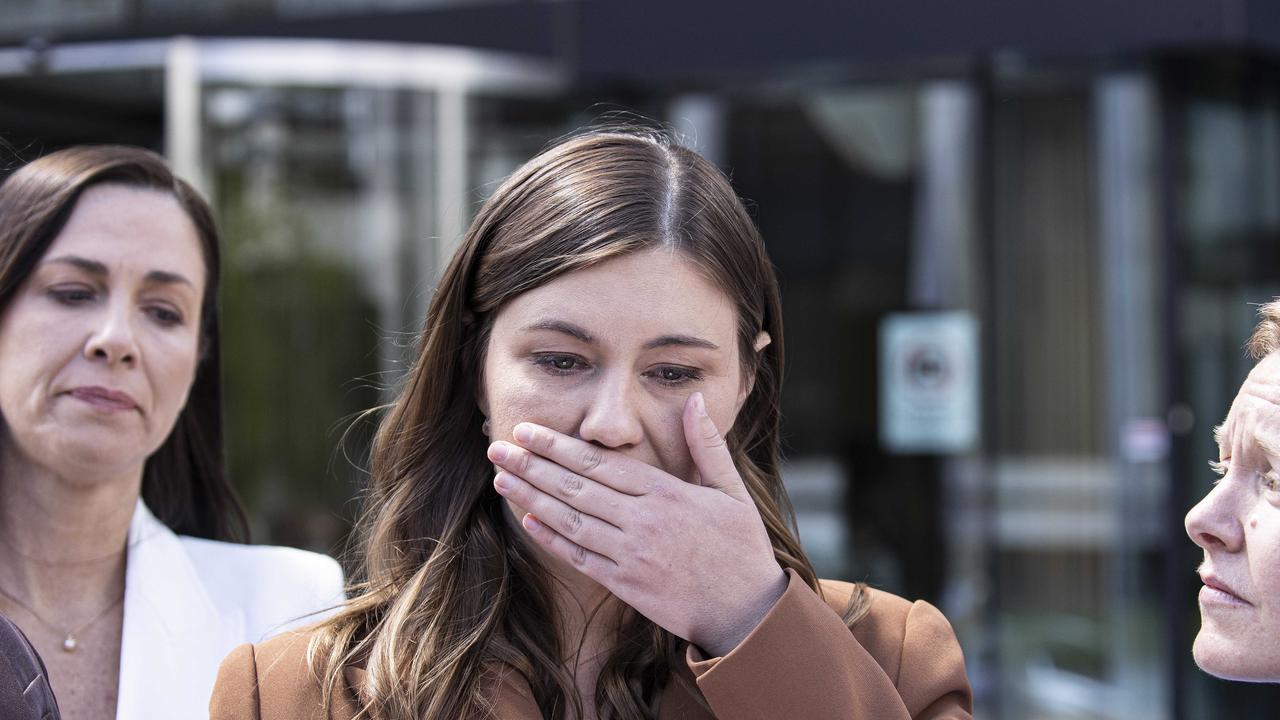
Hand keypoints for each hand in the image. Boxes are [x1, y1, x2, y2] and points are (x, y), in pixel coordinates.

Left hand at [487, 392, 787, 656]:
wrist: (748, 610)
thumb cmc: (741, 546)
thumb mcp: (731, 489)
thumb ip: (707, 444)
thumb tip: (697, 399)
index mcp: (666, 492)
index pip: (600, 463)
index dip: (558, 446)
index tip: (528, 430)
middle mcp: (642, 521)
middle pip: (576, 488)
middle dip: (532, 465)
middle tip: (498, 447)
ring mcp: (631, 555)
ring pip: (571, 520)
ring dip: (532, 498)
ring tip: (502, 478)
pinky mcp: (626, 585)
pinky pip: (581, 557)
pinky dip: (553, 539)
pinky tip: (530, 520)